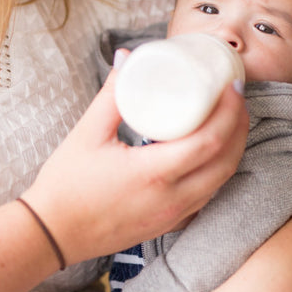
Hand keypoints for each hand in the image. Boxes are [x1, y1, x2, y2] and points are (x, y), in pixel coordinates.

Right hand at [24, 54, 248, 264]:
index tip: (231, 87)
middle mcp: (171, 198)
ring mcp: (172, 215)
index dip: (229, 111)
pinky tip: (209, 155)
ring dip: (232, 149)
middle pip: (226, 160)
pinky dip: (217, 172)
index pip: (210, 140)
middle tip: (235, 98)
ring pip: (221, 181)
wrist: (53, 234)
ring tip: (229, 120)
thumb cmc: (66, 185)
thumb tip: (128, 58)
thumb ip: (111, 94)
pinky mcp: (168, 225)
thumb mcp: (87, 133)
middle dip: (238, 126)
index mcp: (153, 173)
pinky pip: (206, 197)